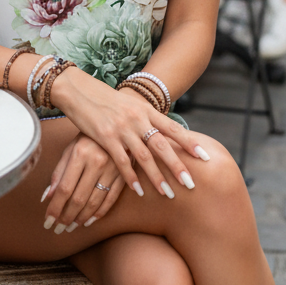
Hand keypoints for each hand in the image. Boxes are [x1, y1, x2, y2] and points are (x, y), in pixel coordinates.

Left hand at [41, 133, 124, 232]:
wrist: (116, 125)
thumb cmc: (88, 138)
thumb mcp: (70, 149)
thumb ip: (58, 172)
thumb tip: (46, 197)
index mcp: (80, 153)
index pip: (64, 188)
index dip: (55, 207)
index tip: (47, 221)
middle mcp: (97, 162)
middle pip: (79, 198)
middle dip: (67, 217)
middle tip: (59, 229)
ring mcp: (112, 169)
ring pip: (95, 202)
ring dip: (81, 218)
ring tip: (71, 226)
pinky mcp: (124, 175)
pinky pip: (111, 199)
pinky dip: (99, 213)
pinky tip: (89, 220)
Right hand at [49, 70, 210, 208]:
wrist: (80, 90)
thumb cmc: (107, 100)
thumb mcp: (131, 106)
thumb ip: (147, 119)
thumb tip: (165, 134)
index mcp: (145, 110)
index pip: (173, 128)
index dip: (189, 142)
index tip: (205, 157)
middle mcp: (137, 118)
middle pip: (162, 145)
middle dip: (177, 166)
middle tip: (191, 183)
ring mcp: (122, 128)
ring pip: (144, 156)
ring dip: (157, 176)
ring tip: (168, 193)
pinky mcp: (105, 137)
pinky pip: (122, 161)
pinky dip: (131, 177)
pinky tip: (138, 190)